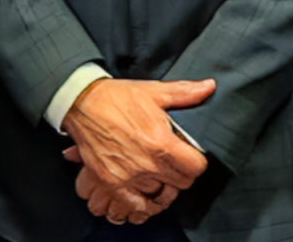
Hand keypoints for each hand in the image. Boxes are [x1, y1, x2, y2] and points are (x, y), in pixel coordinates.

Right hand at [60, 78, 213, 222]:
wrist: (82, 104)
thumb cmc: (117, 97)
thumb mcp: (154, 91)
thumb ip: (185, 93)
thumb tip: (209, 87)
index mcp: (161, 142)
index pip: (195, 167)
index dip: (197, 161)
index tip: (190, 155)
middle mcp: (147, 163)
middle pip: (181, 184)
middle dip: (182, 173)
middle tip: (175, 162)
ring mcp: (129, 176)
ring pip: (159, 196)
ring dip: (162, 186)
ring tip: (158, 174)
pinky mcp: (111, 182)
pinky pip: (134, 205)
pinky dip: (141, 202)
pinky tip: (143, 191)